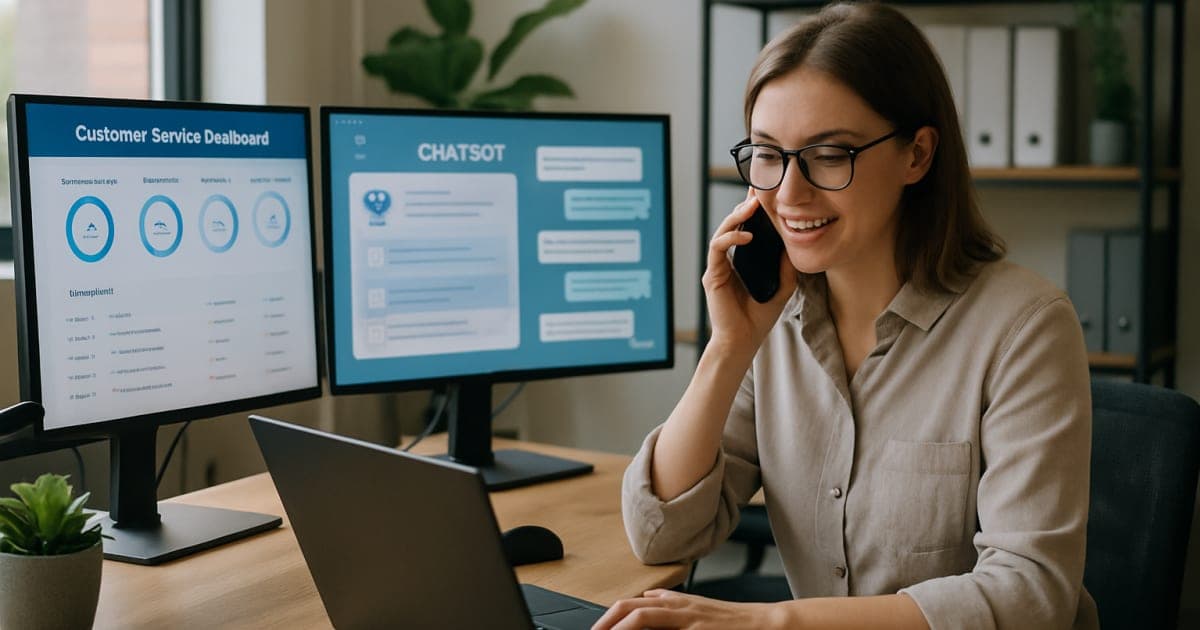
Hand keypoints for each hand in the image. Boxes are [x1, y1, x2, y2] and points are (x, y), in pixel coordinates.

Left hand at [591, 589, 777, 629]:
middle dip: (606, 623)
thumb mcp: (695, 607)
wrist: (764, 624)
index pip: (630, 605)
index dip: (608, 619)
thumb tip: (647, 599)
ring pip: (644, 616)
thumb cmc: (729, 621)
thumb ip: (669, 603)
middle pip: (631, 608)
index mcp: (673, 603)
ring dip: (621, 627)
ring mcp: (688, 619)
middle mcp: (677, 607)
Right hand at [702, 188, 796, 353]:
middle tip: (758, 189)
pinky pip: (717, 248)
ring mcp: (719, 266)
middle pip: (733, 224)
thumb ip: (787, 265)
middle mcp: (729, 259)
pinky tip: (746, 235)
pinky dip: (730, 238)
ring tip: (752, 205)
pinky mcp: (713, 274)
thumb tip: (794, 242)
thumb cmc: (760, 316)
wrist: (744, 340)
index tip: (766, 192)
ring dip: (736, 216)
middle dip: (745, 204)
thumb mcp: (783, 286)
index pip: (747, 228)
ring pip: (723, 231)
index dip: (754, 210)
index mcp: (743, 259)